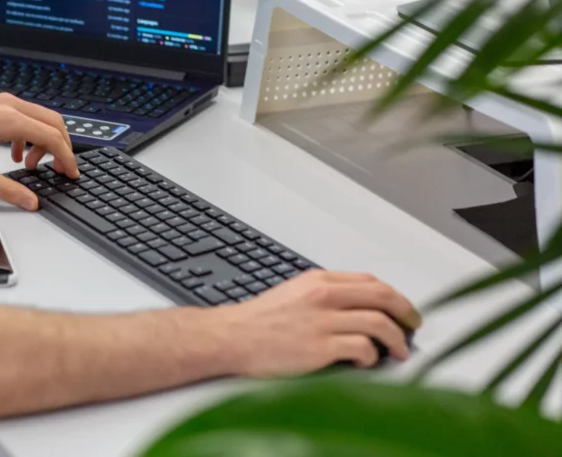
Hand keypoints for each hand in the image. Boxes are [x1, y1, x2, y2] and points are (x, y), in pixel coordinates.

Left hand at [0, 94, 79, 210]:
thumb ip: (7, 189)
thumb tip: (30, 201)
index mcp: (8, 120)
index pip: (51, 136)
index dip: (66, 156)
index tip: (71, 172)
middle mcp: (10, 105)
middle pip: (53, 122)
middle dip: (61, 147)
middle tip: (60, 169)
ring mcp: (5, 102)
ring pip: (41, 118)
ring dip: (44, 143)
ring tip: (30, 166)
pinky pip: (27, 117)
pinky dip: (30, 136)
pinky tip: (16, 155)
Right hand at [214, 270, 421, 376]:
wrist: (231, 338)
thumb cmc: (258, 321)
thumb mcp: (293, 293)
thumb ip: (324, 295)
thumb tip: (356, 306)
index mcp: (318, 281)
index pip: (370, 281)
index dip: (395, 296)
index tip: (402, 310)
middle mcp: (323, 296)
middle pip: (383, 297)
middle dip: (406, 313)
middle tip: (413, 328)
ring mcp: (322, 322)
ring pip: (379, 324)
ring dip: (396, 341)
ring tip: (397, 352)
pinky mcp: (319, 348)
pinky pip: (362, 349)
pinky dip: (371, 358)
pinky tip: (366, 363)